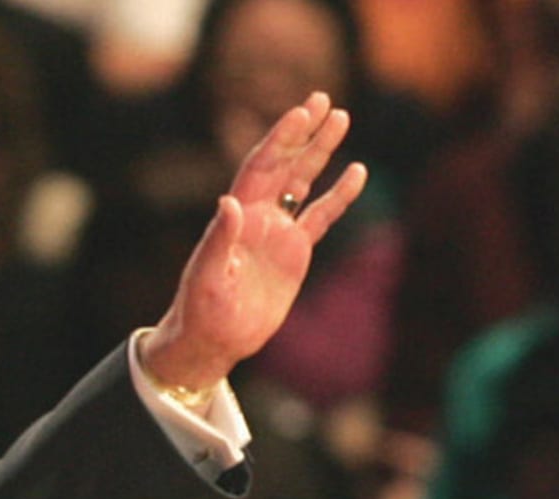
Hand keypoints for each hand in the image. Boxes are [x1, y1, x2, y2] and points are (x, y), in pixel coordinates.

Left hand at [142, 91, 368, 389]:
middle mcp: (258, 215)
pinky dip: (339, 195)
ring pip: (304, 181)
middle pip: (284, 164)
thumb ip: (220, 238)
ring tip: (342, 117)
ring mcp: (278, 231)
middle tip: (324, 98)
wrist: (214, 339)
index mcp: (236, 215)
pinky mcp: (295, 252)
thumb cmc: (201, 307)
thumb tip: (228, 201)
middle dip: (303, 132)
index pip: (260, 167)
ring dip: (320, 151)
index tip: (300, 113)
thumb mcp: (207, 273)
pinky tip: (357, 172)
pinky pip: (321, 216)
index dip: (279, 140)